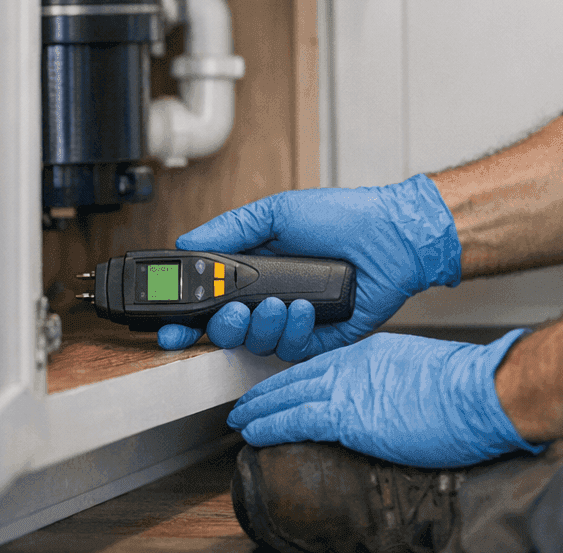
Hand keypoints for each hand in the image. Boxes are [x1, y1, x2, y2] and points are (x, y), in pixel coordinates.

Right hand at [156, 175, 459, 357]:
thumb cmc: (343, 217)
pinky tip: (305, 308)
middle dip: (222, 327)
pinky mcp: (322, 339)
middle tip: (231, 312)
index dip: (185, 318)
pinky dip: (294, 331)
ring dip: (261, 325)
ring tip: (280, 301)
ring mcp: (295, 322)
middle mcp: (271, 298)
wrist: (393, 236)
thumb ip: (232, 229)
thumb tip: (187, 242)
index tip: (169, 327)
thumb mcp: (279, 212)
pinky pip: (293, 351)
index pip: (208, 301)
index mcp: (256, 270)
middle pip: (226, 330)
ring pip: (257, 343)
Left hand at [227, 330, 544, 467]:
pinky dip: (269, 425)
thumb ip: (396, 381)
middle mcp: (355, 363)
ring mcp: (350, 387)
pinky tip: (253, 433)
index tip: (283, 387)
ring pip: (289, 395)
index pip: (324, 363)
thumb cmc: (464, 389)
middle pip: (299, 375)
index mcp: (373, 351)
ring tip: (240, 419)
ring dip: (259, 409)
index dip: (297, 377)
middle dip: (268, 390)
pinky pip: (295, 419)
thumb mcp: (421, 372)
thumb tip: (390, 401)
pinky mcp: (349, 415)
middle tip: (246, 402)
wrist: (480, 392)